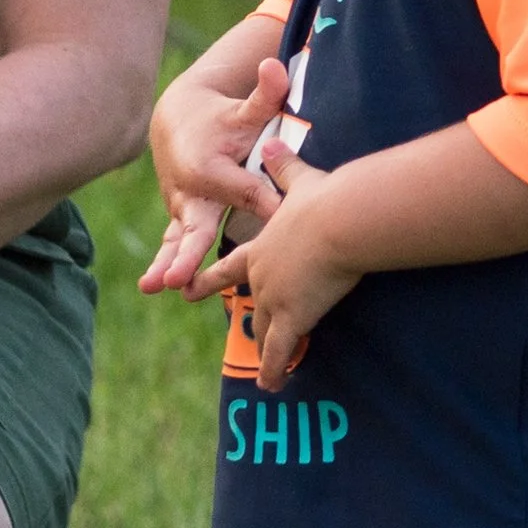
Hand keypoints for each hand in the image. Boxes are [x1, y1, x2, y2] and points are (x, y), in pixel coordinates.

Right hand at [140, 54, 289, 296]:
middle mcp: (191, 190)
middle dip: (192, 249)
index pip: (247, 192)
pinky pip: (172, 244)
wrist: (177, 120)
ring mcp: (182, 208)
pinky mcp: (179, 219)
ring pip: (178, 240)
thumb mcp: (244, 109)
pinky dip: (165, 264)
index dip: (268, 204)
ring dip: (170, 263)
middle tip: (183, 272)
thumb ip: (264, 94)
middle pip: (198, 225)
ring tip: (162, 285)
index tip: (285, 219)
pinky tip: (154, 288)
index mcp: (211, 166)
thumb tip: (276, 65)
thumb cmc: (222, 118)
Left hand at [188, 139, 357, 390]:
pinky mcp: (294, 316)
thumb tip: (271, 142)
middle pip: (249, 299)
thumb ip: (283, 166)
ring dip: (266, 352)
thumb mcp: (300, 180)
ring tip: (263, 376)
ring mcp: (274, 297)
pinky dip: (276, 370)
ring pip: (265, 331)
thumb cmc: (324, 200)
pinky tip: (272, 385)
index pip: (232, 264)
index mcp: (262, 246)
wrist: (337, 221)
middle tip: (218, 319)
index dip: (212, 276)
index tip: (189, 288)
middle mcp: (262, 274)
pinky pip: (280, 352)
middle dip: (235, 311)